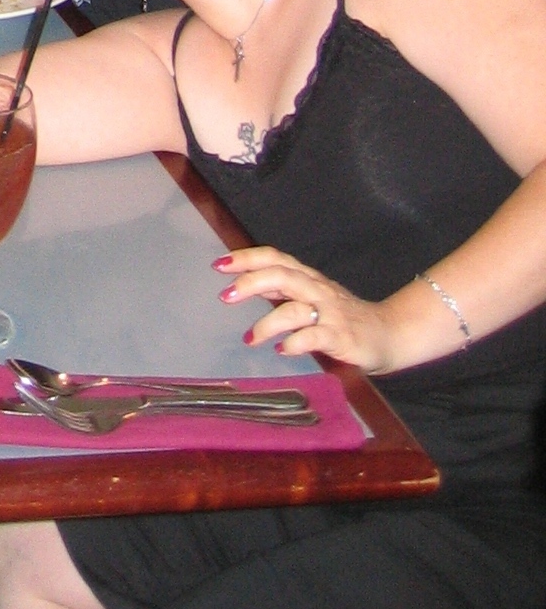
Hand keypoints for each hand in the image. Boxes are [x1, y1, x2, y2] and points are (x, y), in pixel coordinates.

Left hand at [216, 247, 399, 371]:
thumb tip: (248, 284)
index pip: (275, 259)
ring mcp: (331, 314)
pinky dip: (295, 342)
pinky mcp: (342, 337)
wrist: (390, 333)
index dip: (247, 258)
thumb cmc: (345, 316)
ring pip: (295, 309)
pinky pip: (315, 337)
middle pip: (282, 276)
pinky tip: (282, 349)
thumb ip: (282, 292)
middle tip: (226, 296)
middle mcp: (318, 290)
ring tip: (250, 338)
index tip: (219, 265)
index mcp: (308, 278)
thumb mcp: (311, 298)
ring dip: (268, 323)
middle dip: (251, 282)